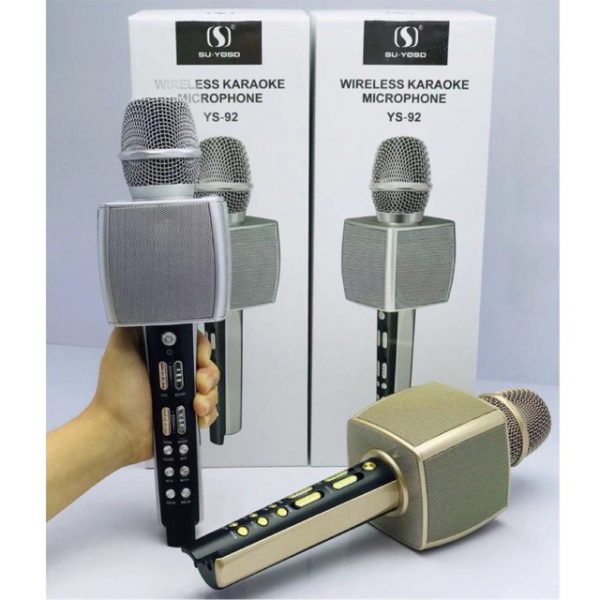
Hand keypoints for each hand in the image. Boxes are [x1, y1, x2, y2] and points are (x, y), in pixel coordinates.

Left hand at [90, 327, 219, 466]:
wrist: (117, 433)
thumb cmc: (117, 392)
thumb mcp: (120, 349)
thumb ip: (134, 325)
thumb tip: (151, 306)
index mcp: (163, 355)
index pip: (195, 344)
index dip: (201, 350)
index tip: (197, 359)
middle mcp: (175, 373)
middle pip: (208, 366)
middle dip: (208, 375)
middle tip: (198, 384)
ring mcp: (182, 395)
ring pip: (212, 389)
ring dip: (209, 397)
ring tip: (195, 406)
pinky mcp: (187, 416)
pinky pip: (210, 411)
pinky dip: (208, 414)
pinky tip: (198, 417)